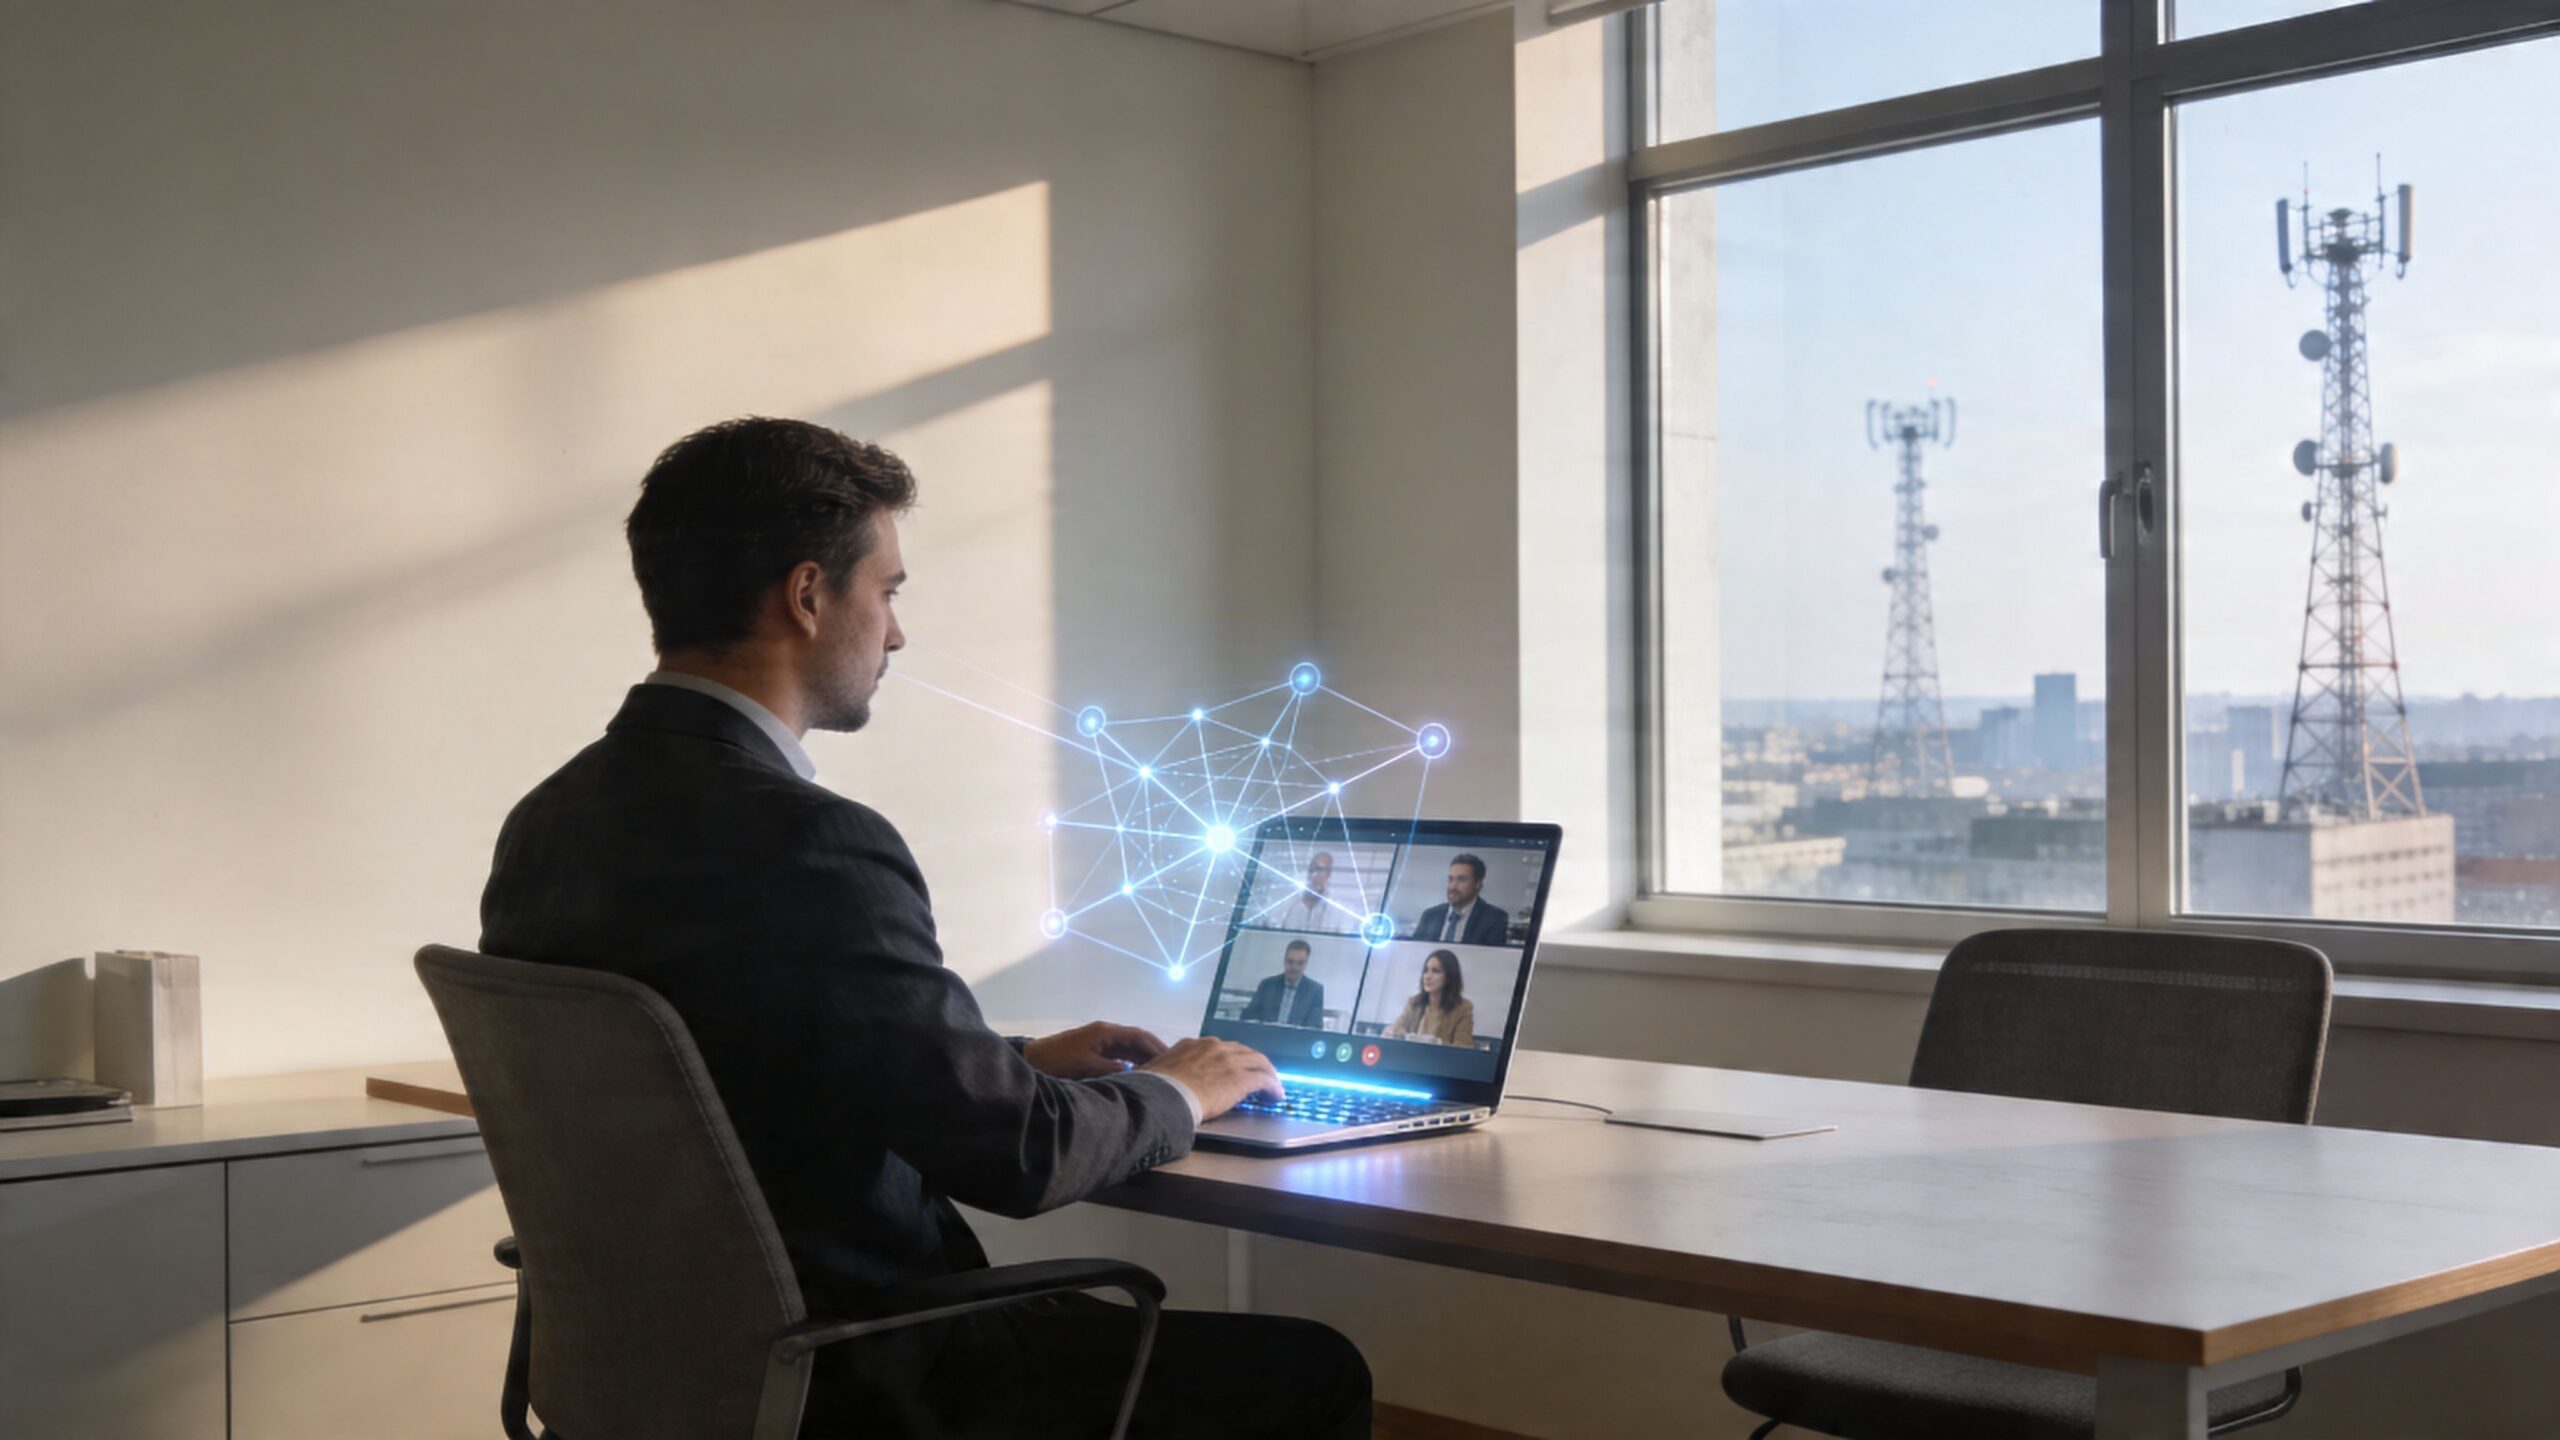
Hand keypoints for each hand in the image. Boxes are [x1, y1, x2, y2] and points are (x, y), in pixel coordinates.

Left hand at [1022, 1022, 1167, 1079]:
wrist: (1033, 1059)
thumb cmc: (1058, 1061)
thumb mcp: (1087, 1067)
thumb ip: (1112, 1068)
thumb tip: (1135, 1072)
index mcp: (1105, 1032)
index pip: (1138, 1035)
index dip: (1155, 1045)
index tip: (1171, 1057)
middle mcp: (1105, 1033)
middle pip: (1135, 1039)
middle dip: (1153, 1051)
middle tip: (1171, 1065)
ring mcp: (1099, 1040)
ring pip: (1128, 1047)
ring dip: (1143, 1056)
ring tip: (1159, 1071)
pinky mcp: (1094, 1050)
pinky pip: (1118, 1053)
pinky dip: (1131, 1061)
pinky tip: (1139, 1072)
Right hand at [1140, 1037, 1282, 1118]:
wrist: (1162, 1097)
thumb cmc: (1153, 1089)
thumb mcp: (1157, 1072)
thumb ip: (1166, 1073)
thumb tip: (1158, 1082)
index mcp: (1192, 1046)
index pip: (1219, 1048)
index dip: (1230, 1058)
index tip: (1233, 1067)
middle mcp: (1213, 1047)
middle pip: (1242, 1051)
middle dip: (1252, 1062)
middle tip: (1258, 1074)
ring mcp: (1229, 1061)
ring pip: (1258, 1062)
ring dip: (1267, 1073)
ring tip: (1272, 1085)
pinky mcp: (1241, 1079)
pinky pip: (1264, 1080)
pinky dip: (1273, 1087)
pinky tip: (1276, 1096)